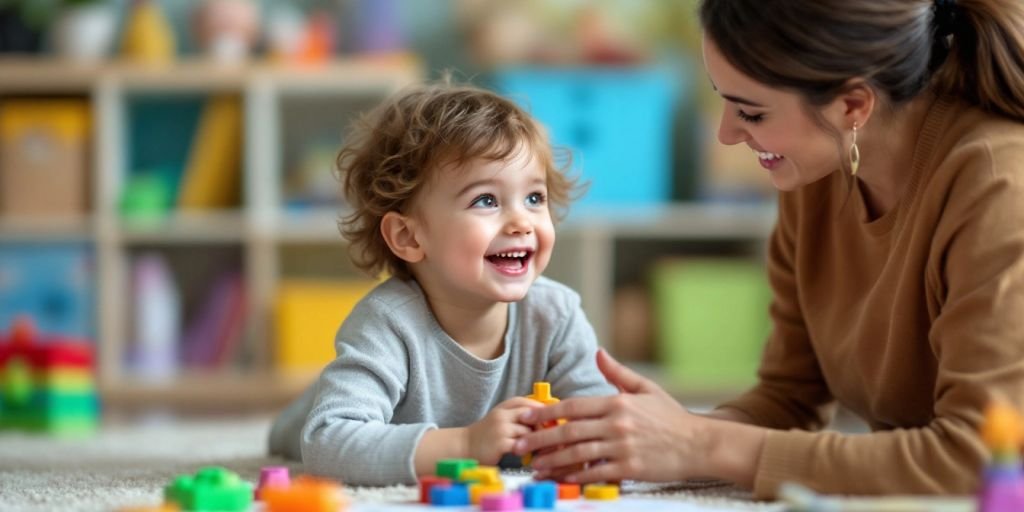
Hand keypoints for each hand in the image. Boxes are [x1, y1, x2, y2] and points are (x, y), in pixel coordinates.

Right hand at [466, 397, 543, 463]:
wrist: (464, 446)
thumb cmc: (486, 435)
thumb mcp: (500, 419)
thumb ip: (517, 416)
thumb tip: (543, 419)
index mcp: (503, 407)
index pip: (527, 402)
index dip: (541, 409)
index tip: (550, 419)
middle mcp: (502, 415)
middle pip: (530, 414)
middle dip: (542, 425)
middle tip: (548, 436)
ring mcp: (500, 428)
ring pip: (527, 431)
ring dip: (534, 440)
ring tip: (536, 448)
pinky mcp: (500, 443)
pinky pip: (521, 445)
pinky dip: (526, 450)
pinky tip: (526, 455)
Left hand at [512, 349, 710, 482]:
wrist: (698, 443)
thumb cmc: (671, 417)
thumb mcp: (646, 389)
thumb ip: (618, 373)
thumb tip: (598, 352)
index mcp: (617, 402)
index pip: (573, 407)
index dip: (547, 413)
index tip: (528, 417)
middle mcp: (616, 423)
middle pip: (569, 432)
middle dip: (541, 439)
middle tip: (519, 445)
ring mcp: (622, 446)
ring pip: (578, 454)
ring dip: (553, 461)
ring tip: (535, 467)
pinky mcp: (630, 467)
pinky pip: (596, 472)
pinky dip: (576, 476)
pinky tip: (562, 479)